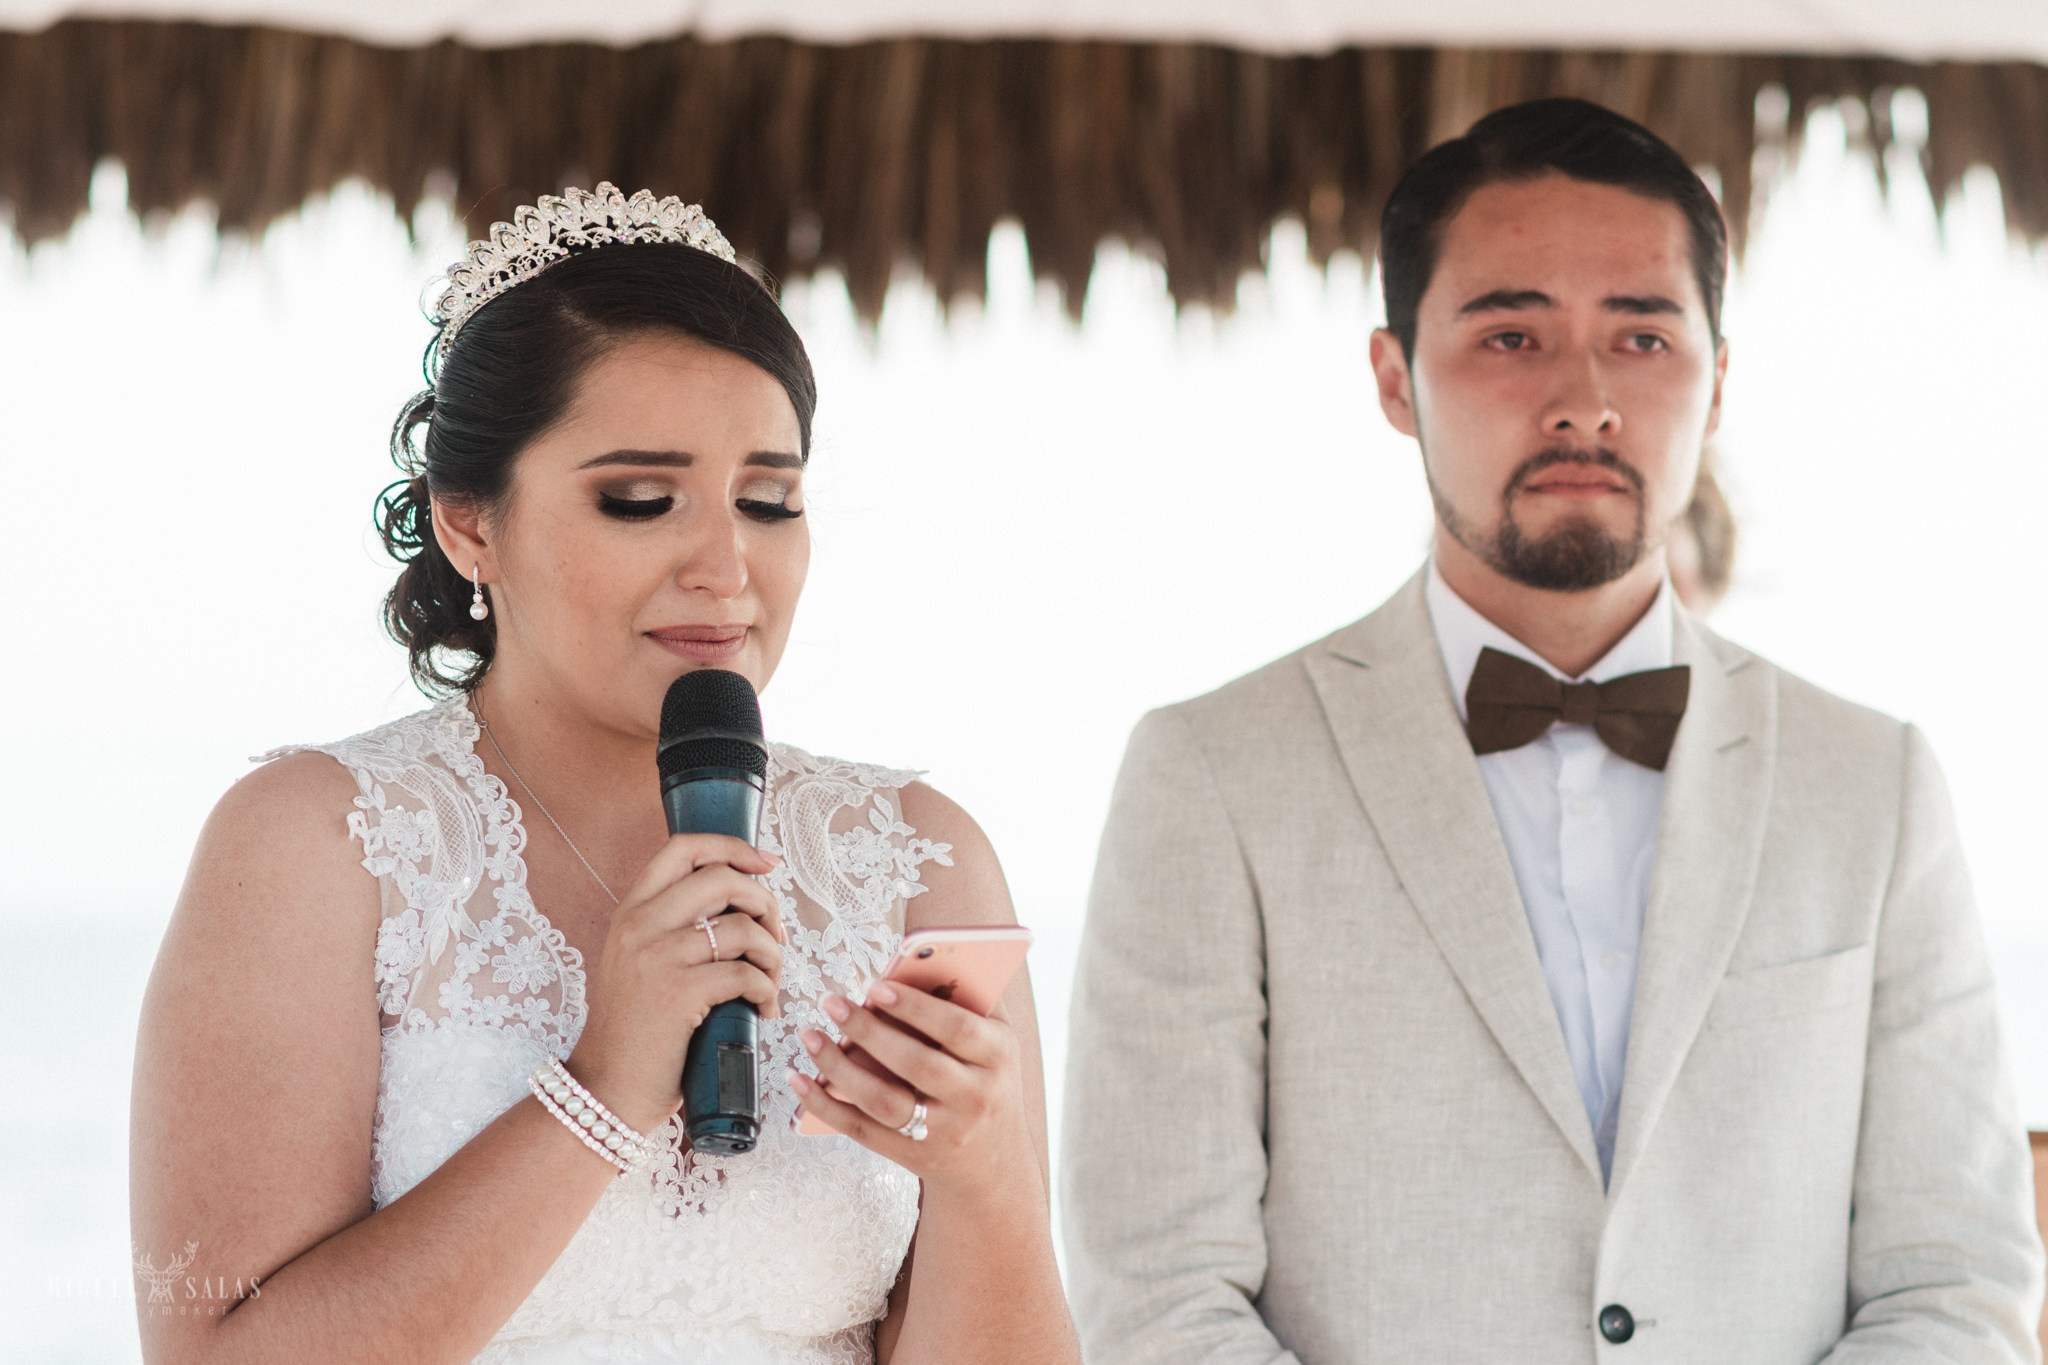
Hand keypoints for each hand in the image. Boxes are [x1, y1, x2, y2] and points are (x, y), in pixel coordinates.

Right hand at [566, 833, 786, 1134]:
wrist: (607, 1088)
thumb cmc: (635, 1031)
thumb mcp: (639, 963)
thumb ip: (674, 929)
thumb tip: (742, 906)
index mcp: (631, 911)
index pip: (683, 848)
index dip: (733, 847)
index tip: (766, 863)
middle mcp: (639, 925)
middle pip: (723, 879)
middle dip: (765, 903)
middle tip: (775, 937)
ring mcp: (656, 957)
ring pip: (743, 927)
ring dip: (773, 955)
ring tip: (770, 981)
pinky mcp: (678, 992)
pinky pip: (747, 973)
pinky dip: (768, 990)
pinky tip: (764, 1009)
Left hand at [790, 981, 1030, 1194]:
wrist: (994, 1161)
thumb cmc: (986, 1078)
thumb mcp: (993, 1040)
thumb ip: (967, 1000)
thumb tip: (916, 963)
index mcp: (998, 1057)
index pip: (956, 1028)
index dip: (914, 1007)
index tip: (874, 986)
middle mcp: (975, 1097)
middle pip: (916, 1064)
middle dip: (868, 1031)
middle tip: (832, 1002)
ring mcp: (943, 1132)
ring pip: (883, 1100)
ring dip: (839, 1067)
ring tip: (810, 1034)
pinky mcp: (912, 1155)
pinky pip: (861, 1129)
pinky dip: (824, 1105)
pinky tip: (798, 1080)